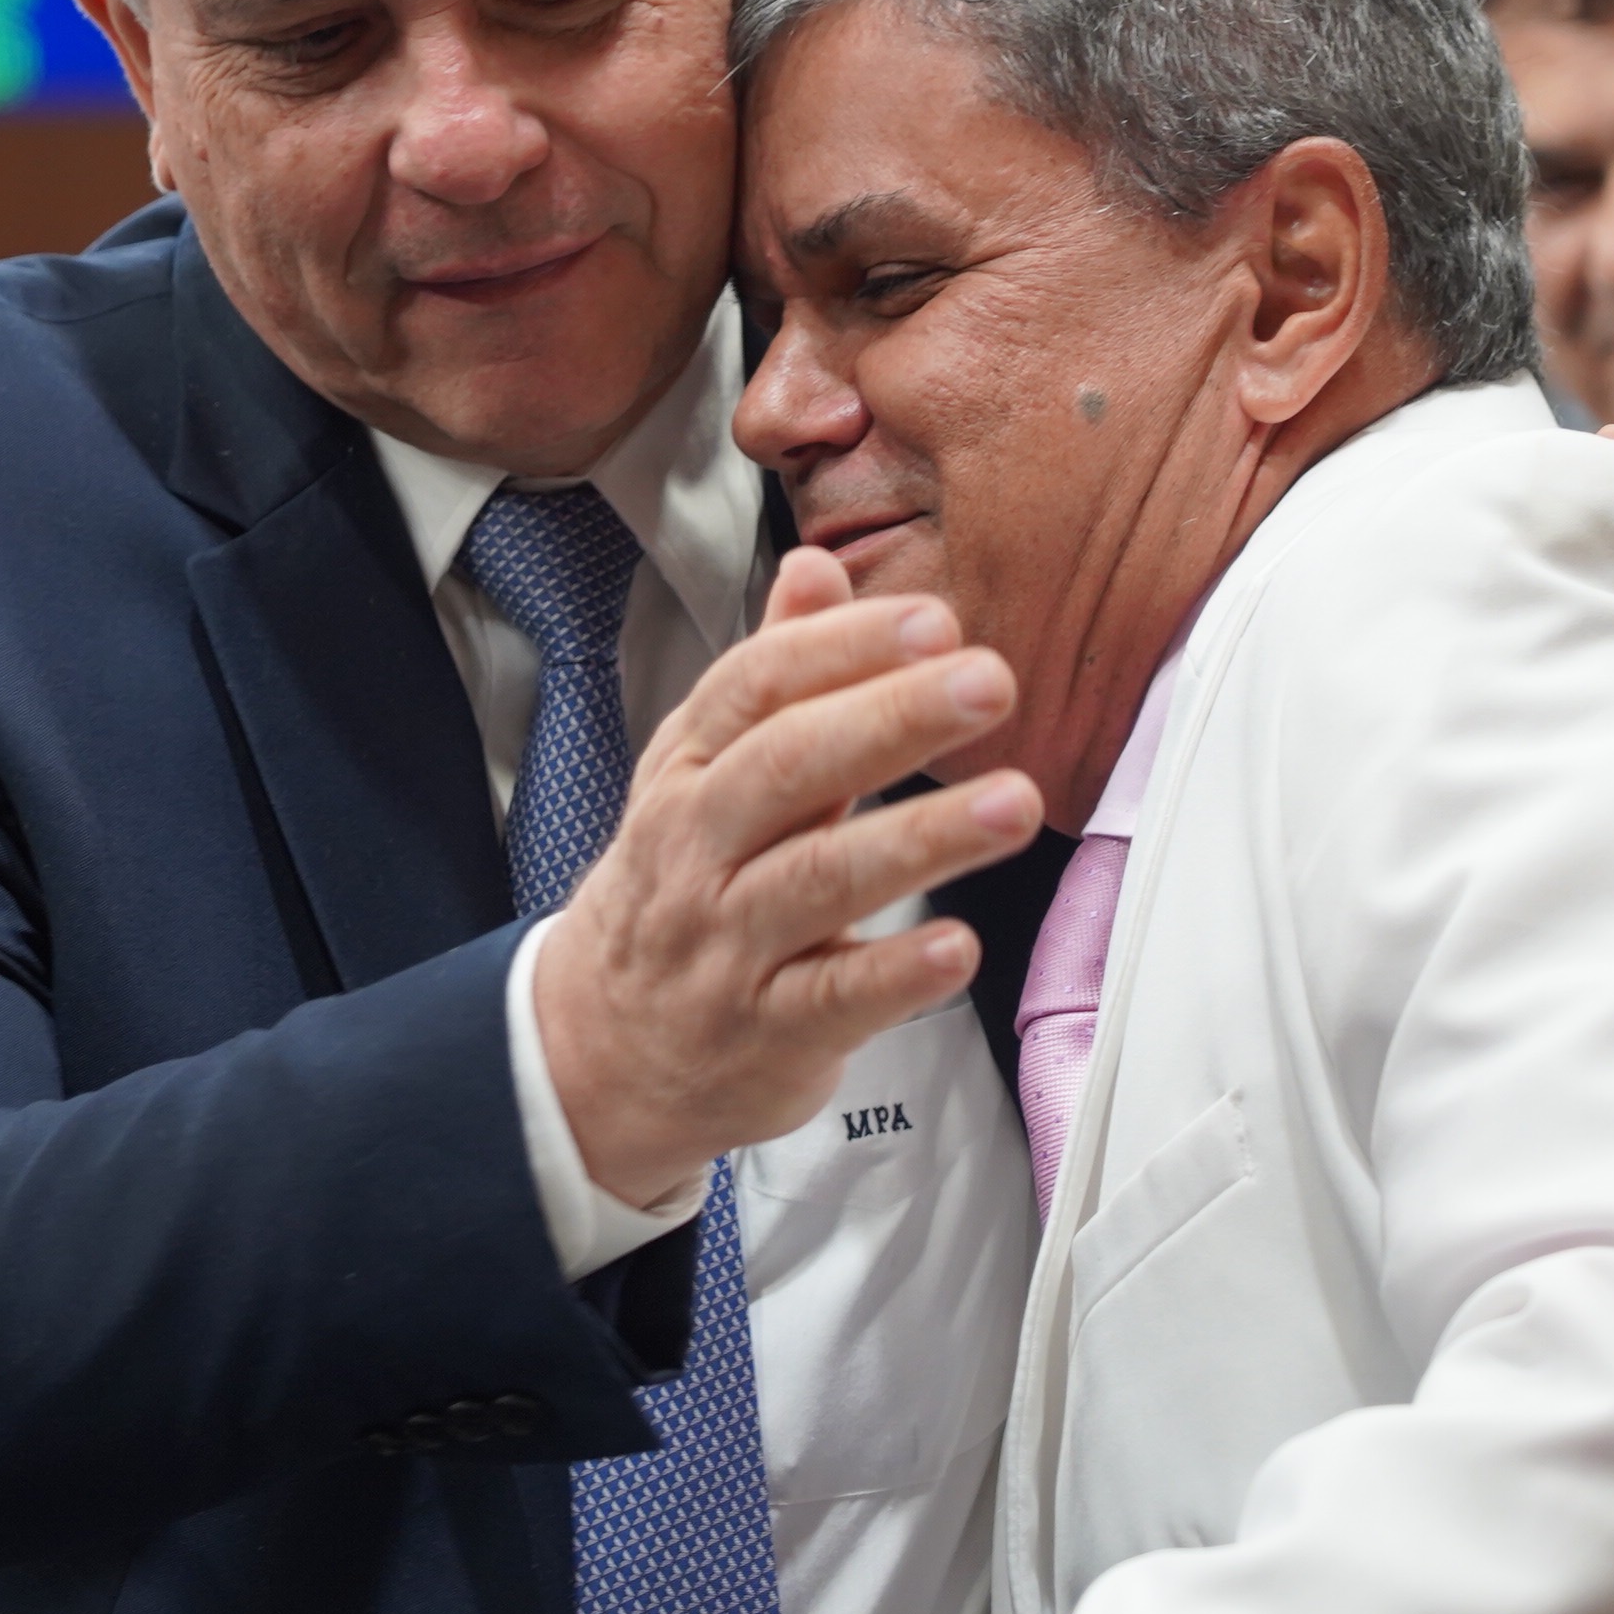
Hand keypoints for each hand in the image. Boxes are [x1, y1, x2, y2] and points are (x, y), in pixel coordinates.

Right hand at [533, 548, 1043, 1208]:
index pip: (756, 686)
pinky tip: (957, 945)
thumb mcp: (701, 773)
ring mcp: (727, 943)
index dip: (844, 648)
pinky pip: (831, 1000)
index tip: (934, 620)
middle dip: (892, 717)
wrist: (600, 1047)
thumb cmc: (677, 891)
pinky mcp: (766, 1032)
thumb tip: (818, 565)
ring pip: (819, 879)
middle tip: (988, 681)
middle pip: (789, 767)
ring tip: (1013, 803)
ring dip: (921, 837)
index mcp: (689, 769)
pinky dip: (895, 973)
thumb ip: (772, 673)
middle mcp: (699, 848)